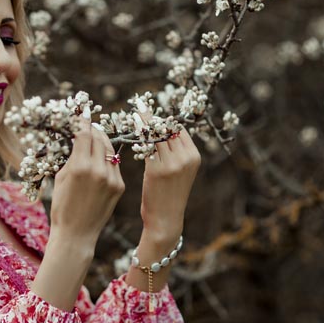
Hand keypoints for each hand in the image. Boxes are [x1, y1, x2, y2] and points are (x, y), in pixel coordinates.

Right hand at [49, 115, 124, 249]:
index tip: (81, 115)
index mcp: (80, 167)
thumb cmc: (62, 206)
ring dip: (103, 140)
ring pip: (110, 149)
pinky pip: (115, 164)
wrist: (77, 234)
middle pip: (99, 138)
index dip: (82, 122)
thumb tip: (78, 139)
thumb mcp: (61, 177)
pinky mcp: (119, 186)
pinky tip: (103, 154)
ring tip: (97, 135)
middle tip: (89, 123)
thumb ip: (72, 157)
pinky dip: (108, 157)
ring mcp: (112, 178)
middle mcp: (98, 170)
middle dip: (93, 129)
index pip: (84, 134)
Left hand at [136, 110, 200, 248]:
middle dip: (152, 116)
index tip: (149, 109)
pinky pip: (146, 146)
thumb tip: (161, 133)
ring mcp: (172, 164)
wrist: (166, 220)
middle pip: (167, 128)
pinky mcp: (157, 170)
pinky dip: (138, 135)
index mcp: (193, 156)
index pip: (178, 128)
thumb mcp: (178, 172)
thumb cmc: (168, 195)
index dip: (163, 119)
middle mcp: (186, 158)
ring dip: (144, 121)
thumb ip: (174, 153)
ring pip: (156, 134)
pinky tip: (130, 127)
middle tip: (139, 102)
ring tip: (133, 111)